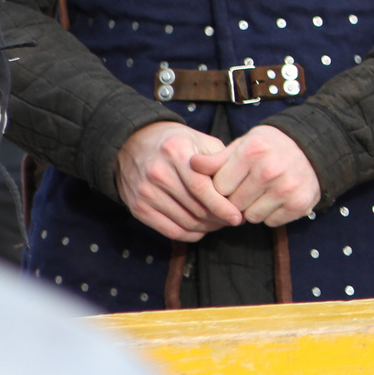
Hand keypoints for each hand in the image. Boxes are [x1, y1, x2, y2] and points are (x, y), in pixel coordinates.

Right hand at [114, 121, 240, 240]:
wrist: (133, 143)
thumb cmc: (175, 142)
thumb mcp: (200, 140)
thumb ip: (219, 160)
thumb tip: (240, 186)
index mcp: (176, 152)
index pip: (201, 187)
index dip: (221, 206)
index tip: (238, 216)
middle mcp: (158, 173)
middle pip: (195, 207)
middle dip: (218, 218)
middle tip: (233, 221)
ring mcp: (145, 192)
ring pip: (184, 221)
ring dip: (206, 228)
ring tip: (220, 224)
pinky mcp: (138, 208)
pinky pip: (169, 230)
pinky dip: (189, 234)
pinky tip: (201, 229)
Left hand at [199, 125, 322, 226]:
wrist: (312, 149)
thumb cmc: (269, 147)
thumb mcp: (243, 144)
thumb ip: (217, 159)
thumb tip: (191, 165)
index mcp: (252, 152)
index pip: (219, 187)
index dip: (222, 187)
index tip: (230, 181)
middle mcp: (270, 170)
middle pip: (234, 204)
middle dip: (236, 200)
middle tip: (246, 188)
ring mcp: (286, 188)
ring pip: (251, 217)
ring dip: (252, 209)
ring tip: (261, 193)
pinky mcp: (299, 203)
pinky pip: (270, 222)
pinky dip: (271, 214)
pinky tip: (276, 199)